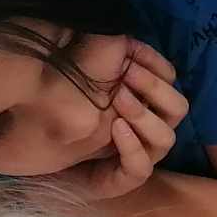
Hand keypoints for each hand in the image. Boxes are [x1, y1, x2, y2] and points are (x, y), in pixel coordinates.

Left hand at [46, 43, 188, 200]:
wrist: (37, 154)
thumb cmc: (63, 114)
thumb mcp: (82, 82)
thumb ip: (102, 62)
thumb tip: (116, 37)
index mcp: (148, 104)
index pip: (171, 84)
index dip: (158, 69)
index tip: (130, 54)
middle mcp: (152, 130)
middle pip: (178, 108)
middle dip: (155, 89)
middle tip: (127, 73)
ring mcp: (143, 156)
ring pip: (166, 137)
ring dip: (144, 115)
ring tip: (118, 98)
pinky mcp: (126, 180)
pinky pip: (141, 167)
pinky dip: (131, 146)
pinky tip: (115, 127)